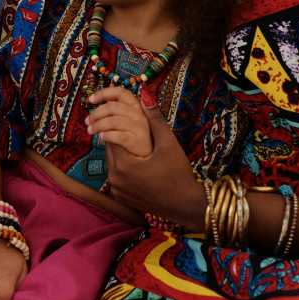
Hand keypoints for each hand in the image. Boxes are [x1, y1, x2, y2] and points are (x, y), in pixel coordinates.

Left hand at [84, 87, 151, 156]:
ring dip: (98, 125)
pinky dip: (107, 135)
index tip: (90, 99)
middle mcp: (139, 114)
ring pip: (114, 121)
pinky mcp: (138, 141)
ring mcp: (140, 127)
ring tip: (90, 131)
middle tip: (87, 121)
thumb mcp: (123, 120)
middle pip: (113, 107)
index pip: (120, 92)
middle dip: (96, 113)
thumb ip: (114, 111)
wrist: (145, 155)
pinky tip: (101, 137)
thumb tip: (95, 106)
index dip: (104, 93)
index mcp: (135, 105)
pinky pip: (119, 136)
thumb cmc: (131, 136)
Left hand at [89, 88, 203, 227]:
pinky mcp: (122, 199)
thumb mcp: (168, 143)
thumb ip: (154, 118)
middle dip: (118, 138)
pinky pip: (117, 178)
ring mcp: (117, 191)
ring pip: (113, 164)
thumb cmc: (179, 173)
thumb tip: (144, 93)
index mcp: (123, 163)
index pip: (110, 135)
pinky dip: (124, 169)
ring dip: (121, 153)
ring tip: (136, 148)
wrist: (187, 206)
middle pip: (110, 150)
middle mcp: (115, 179)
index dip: (116, 125)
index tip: (123, 120)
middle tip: (129, 132)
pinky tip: (139, 166)